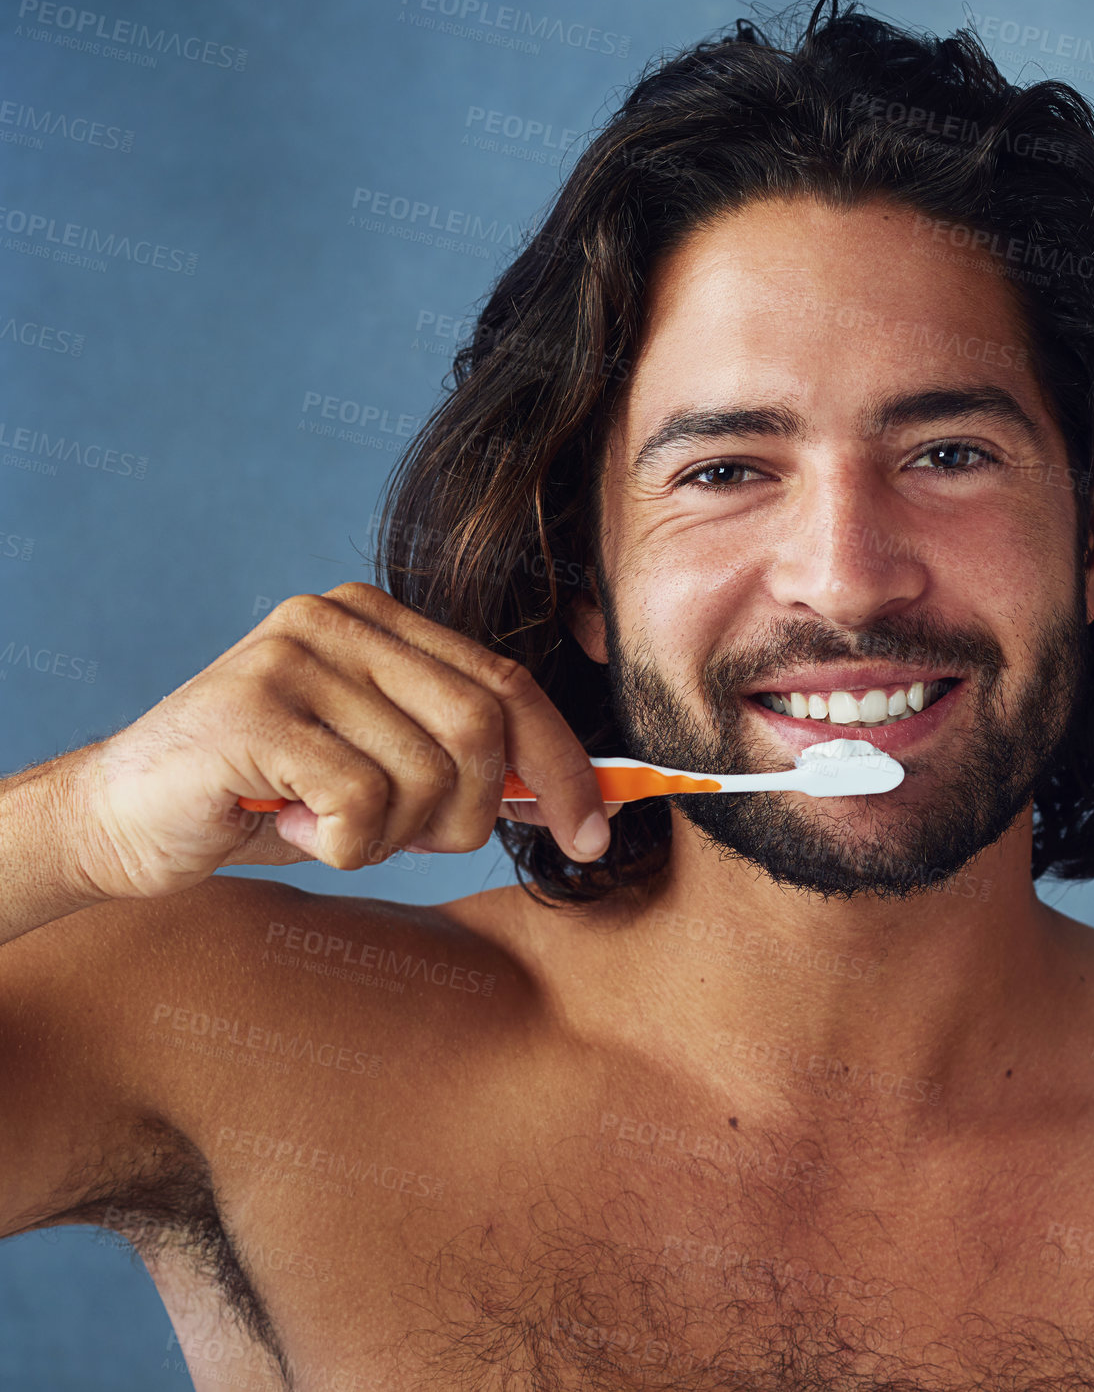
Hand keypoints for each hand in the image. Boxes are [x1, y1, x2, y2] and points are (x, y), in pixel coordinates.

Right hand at [69, 582, 615, 899]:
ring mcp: (293, 655)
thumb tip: (573, 794)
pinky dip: (344, 846)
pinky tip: (292, 827)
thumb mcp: (386, 772)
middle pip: (481, 725)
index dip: (564, 763)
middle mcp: (339, 618)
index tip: (593, 832)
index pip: (510, 683)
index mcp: (382, 621)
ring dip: (393, 837)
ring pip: (425, 773)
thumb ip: (465, 761)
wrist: (128, 818)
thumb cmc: (273, 799)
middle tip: (410, 839)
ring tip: (330, 827)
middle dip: (470, 813)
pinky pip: (361, 802)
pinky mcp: (253, 708)